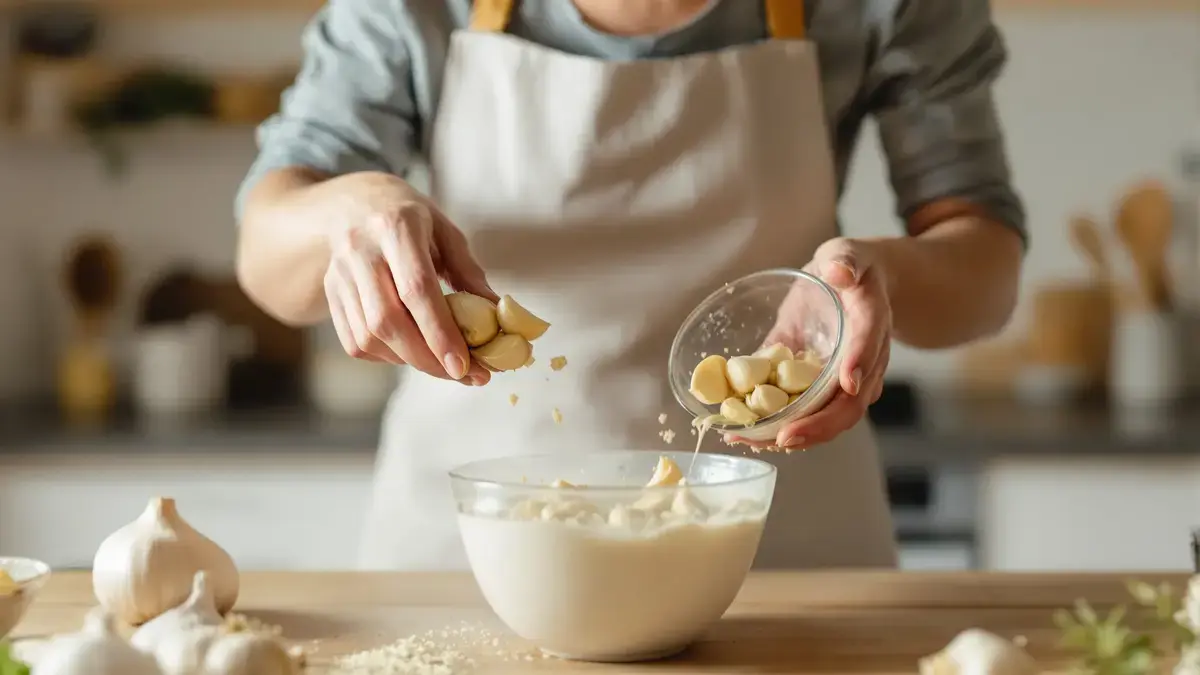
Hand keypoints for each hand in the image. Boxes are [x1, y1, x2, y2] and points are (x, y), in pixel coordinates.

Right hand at [323, 172, 496, 385]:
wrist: (352, 201)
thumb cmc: (408, 217)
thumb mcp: (444, 231)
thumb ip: (468, 273)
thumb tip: (498, 316)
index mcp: (395, 226)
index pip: (417, 289)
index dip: (440, 332)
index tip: (464, 365)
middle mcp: (360, 250)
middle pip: (388, 320)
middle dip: (426, 358)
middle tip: (460, 374)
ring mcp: (339, 273)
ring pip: (369, 336)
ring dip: (408, 361)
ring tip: (439, 363)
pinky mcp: (330, 293)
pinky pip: (354, 341)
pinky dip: (386, 357)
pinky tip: (409, 352)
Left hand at [729, 238, 891, 449]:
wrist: (859, 287)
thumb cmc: (848, 269)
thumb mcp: (845, 253)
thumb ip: (844, 261)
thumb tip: (839, 272)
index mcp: (872, 321)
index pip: (870, 343)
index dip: (859, 363)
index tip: (846, 383)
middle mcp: (866, 360)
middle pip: (852, 402)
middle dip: (821, 424)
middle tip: (785, 437)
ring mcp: (849, 380)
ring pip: (831, 418)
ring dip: (796, 435)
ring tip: (754, 441)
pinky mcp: (825, 389)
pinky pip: (811, 415)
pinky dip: (783, 428)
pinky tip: (749, 434)